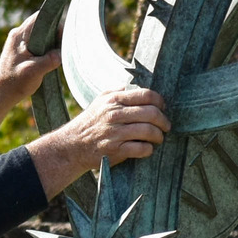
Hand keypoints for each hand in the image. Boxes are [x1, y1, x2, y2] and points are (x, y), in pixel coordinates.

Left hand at [0, 13, 63, 139]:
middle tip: (63, 46)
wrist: (0, 94)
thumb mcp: (34, 71)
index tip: (64, 34)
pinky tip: (50, 58)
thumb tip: (61, 53)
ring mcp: (19, 43)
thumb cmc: (15, 83)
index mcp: (19, 36)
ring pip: (40, 35)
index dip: (54, 22)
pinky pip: (37, 43)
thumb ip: (50, 60)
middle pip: (42, 25)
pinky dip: (45, 48)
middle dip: (54, 34)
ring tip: (58, 53)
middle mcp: (18, 35)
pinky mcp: (21, 51)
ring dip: (50, 43)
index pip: (40, 17)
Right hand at [27, 86, 169, 194]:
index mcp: (114, 100)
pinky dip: (149, 149)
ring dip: (159, 136)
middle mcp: (115, 115)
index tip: (163, 108)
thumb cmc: (89, 122)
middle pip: (151, 113)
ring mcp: (116, 133)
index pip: (146, 95)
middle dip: (163, 120)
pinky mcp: (116, 150)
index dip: (159, 101)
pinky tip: (147, 148)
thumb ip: (117, 92)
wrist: (72, 145)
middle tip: (166, 126)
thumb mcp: (100, 101)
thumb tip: (135, 87)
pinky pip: (142, 148)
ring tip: (158, 138)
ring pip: (149, 131)